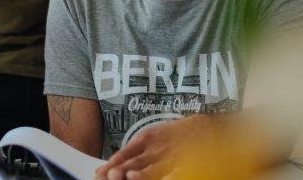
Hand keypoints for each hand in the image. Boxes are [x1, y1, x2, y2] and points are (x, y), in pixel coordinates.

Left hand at [94, 115, 212, 179]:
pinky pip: (177, 172)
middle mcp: (156, 148)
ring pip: (154, 169)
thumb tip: (110, 168)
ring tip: (131, 177)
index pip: (125, 154)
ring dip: (142, 175)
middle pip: (137, 162)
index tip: (100, 173)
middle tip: (111, 176)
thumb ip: (132, 152)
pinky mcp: (186, 163)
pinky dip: (171, 176)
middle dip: (123, 170)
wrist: (203, 127)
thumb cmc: (170, 136)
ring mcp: (171, 157)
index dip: (112, 164)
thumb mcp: (149, 138)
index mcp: (144, 139)